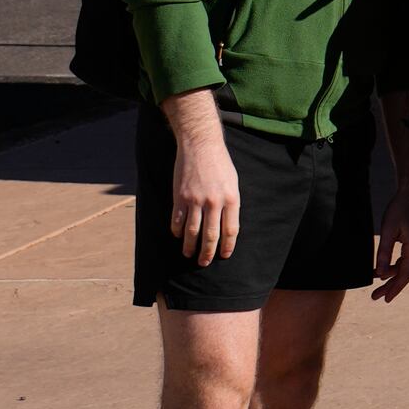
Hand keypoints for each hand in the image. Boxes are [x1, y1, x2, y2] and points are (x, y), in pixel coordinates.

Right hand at [172, 128, 243, 268]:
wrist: (200, 145)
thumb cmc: (220, 164)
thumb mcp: (233, 183)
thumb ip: (230, 203)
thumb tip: (226, 225)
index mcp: (231, 199)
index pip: (230, 230)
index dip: (227, 246)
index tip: (224, 255)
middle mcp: (214, 202)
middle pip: (210, 235)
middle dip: (207, 252)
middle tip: (204, 262)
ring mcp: (195, 200)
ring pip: (191, 231)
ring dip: (189, 246)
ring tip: (188, 254)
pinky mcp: (179, 197)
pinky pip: (177, 220)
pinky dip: (176, 231)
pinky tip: (177, 236)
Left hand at [371, 174, 408, 300]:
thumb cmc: (400, 209)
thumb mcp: (388, 231)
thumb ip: (384, 253)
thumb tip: (380, 274)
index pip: (405, 274)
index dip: (395, 288)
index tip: (385, 300)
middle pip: (405, 274)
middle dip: (391, 286)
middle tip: (375, 297)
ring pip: (404, 267)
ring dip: (391, 277)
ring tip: (376, 285)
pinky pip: (404, 259)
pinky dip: (394, 266)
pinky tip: (383, 270)